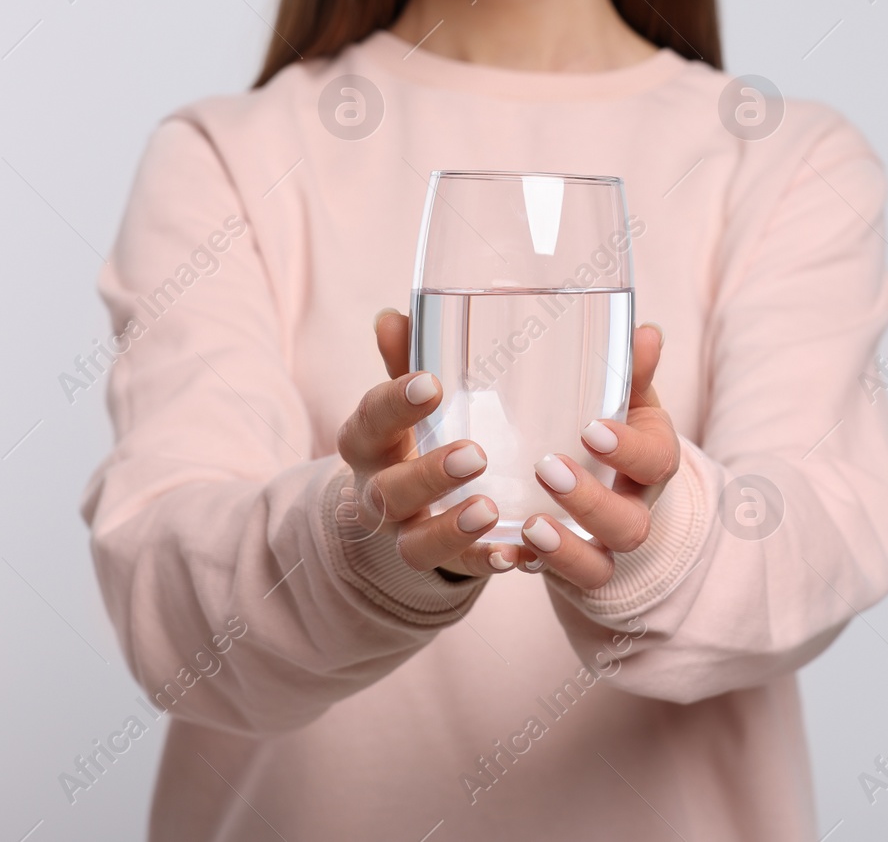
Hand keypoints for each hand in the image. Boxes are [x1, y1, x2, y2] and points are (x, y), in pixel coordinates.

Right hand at [334, 309, 523, 577]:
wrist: (414, 502)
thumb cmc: (421, 428)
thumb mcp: (414, 396)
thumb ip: (409, 355)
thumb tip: (390, 315)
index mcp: (369, 440)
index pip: (370, 419)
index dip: (395, 402)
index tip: (431, 383)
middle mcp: (378, 491)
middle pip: (388, 490)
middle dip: (428, 474)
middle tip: (474, 455)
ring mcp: (406, 532)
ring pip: (414, 543)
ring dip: (451, 529)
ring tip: (490, 510)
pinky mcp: (443, 562)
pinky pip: (461, 572)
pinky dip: (486, 564)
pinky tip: (518, 554)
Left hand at [517, 323, 678, 588]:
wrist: (607, 481)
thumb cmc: (612, 425)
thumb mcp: (622, 396)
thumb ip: (629, 368)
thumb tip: (646, 332)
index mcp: (651, 462)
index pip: (656, 461)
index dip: (629, 449)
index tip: (592, 428)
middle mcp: (633, 510)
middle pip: (629, 525)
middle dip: (590, 502)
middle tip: (546, 468)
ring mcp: (603, 546)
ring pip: (599, 566)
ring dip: (565, 550)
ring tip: (528, 525)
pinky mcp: (570, 568)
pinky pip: (561, 583)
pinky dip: (537, 571)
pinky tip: (507, 555)